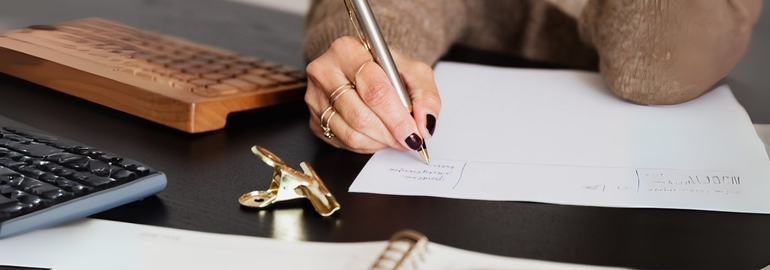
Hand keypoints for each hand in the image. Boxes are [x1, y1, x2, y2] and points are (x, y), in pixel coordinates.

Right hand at [305, 36, 440, 153]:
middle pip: (361, 115)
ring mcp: (315, 97)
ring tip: (394, 137)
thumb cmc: (386, 69)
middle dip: (390, 133)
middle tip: (408, 140)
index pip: (375, 90)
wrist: (362, 69)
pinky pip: (342, 142)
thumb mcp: (413, 71)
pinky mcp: (313, 119)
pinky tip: (376, 135)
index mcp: (348, 50)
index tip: (414, 133)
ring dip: (379, 141)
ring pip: (351, 132)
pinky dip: (366, 145)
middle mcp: (325, 71)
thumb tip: (425, 123)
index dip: (397, 118)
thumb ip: (425, 95)